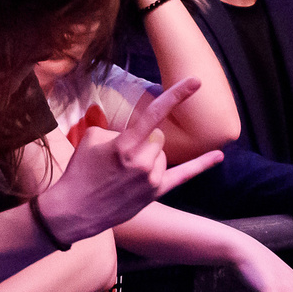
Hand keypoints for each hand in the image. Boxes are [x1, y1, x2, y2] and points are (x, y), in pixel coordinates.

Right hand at [37, 79, 222, 242]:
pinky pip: (183, 175)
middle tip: (121, 156)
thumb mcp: (90, 140)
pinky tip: (218, 156)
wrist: (74, 210)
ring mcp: (151, 179)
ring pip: (163, 154)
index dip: (176, 95)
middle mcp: (141, 162)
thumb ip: (117, 130)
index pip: (154, 114)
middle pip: (158, 136)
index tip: (195, 81)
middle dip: (144, 139)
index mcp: (124, 145)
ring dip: (150, 155)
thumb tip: (137, 132)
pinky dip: (202, 164)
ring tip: (125, 171)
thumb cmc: (80, 171)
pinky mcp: (155, 192)